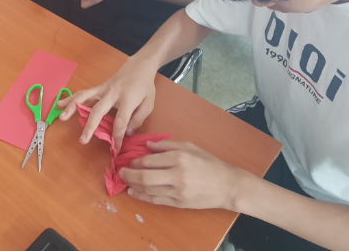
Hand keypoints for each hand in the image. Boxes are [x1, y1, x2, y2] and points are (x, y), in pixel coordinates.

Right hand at [57, 53, 158, 149]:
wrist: (139, 66)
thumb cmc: (144, 87)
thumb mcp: (149, 104)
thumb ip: (138, 119)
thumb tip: (125, 133)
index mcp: (128, 99)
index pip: (120, 121)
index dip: (117, 136)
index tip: (116, 147)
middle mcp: (113, 94)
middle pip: (98, 110)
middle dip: (90, 126)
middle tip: (83, 140)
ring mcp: (103, 89)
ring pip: (85, 97)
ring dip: (72, 107)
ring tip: (62, 117)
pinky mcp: (98, 87)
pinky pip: (83, 93)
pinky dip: (71, 98)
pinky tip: (60, 104)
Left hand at [119, 140, 246, 210]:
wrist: (227, 186)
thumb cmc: (209, 163)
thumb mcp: (190, 147)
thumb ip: (167, 145)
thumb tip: (147, 145)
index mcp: (180, 158)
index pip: (150, 160)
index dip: (136, 161)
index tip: (130, 160)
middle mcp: (177, 175)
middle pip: (145, 177)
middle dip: (129, 174)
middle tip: (121, 172)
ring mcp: (178, 191)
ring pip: (149, 190)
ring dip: (133, 186)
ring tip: (125, 181)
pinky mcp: (179, 203)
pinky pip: (156, 200)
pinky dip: (142, 197)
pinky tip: (134, 192)